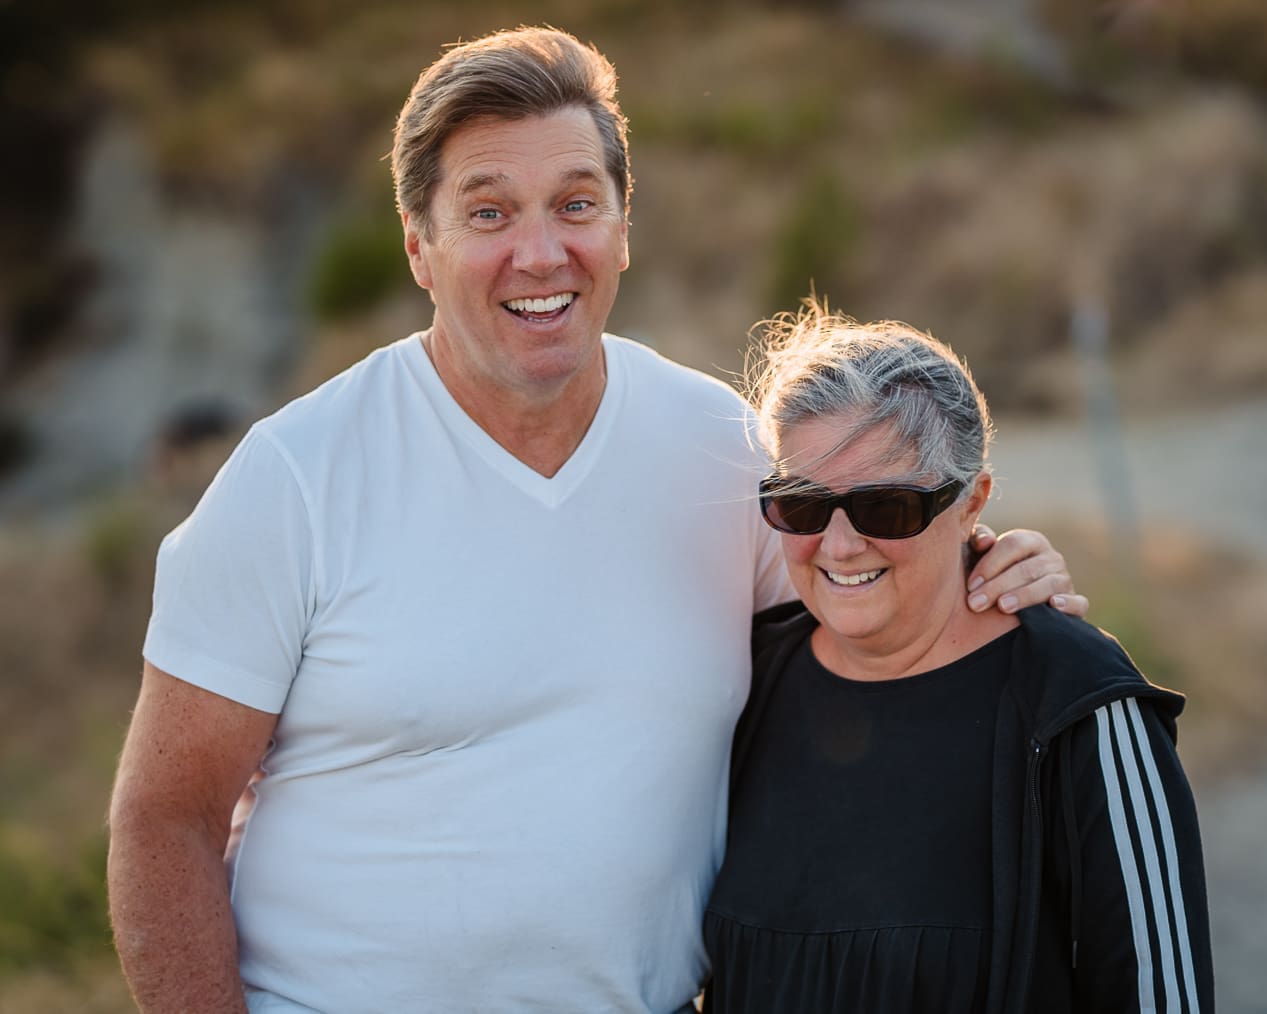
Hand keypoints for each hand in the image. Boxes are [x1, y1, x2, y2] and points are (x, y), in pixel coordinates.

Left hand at [966, 524, 1088, 617]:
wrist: (1017, 608)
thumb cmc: (994, 575)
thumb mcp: (982, 556)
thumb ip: (978, 542)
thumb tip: (984, 541)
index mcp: (1030, 541)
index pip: (1013, 545)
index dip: (990, 563)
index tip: (970, 584)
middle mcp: (1051, 558)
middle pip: (1027, 568)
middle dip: (998, 586)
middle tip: (976, 604)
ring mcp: (1065, 580)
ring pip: (1049, 585)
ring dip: (1025, 596)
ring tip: (1003, 607)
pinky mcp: (1077, 603)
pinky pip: (1079, 602)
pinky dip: (1069, 604)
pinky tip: (1054, 605)